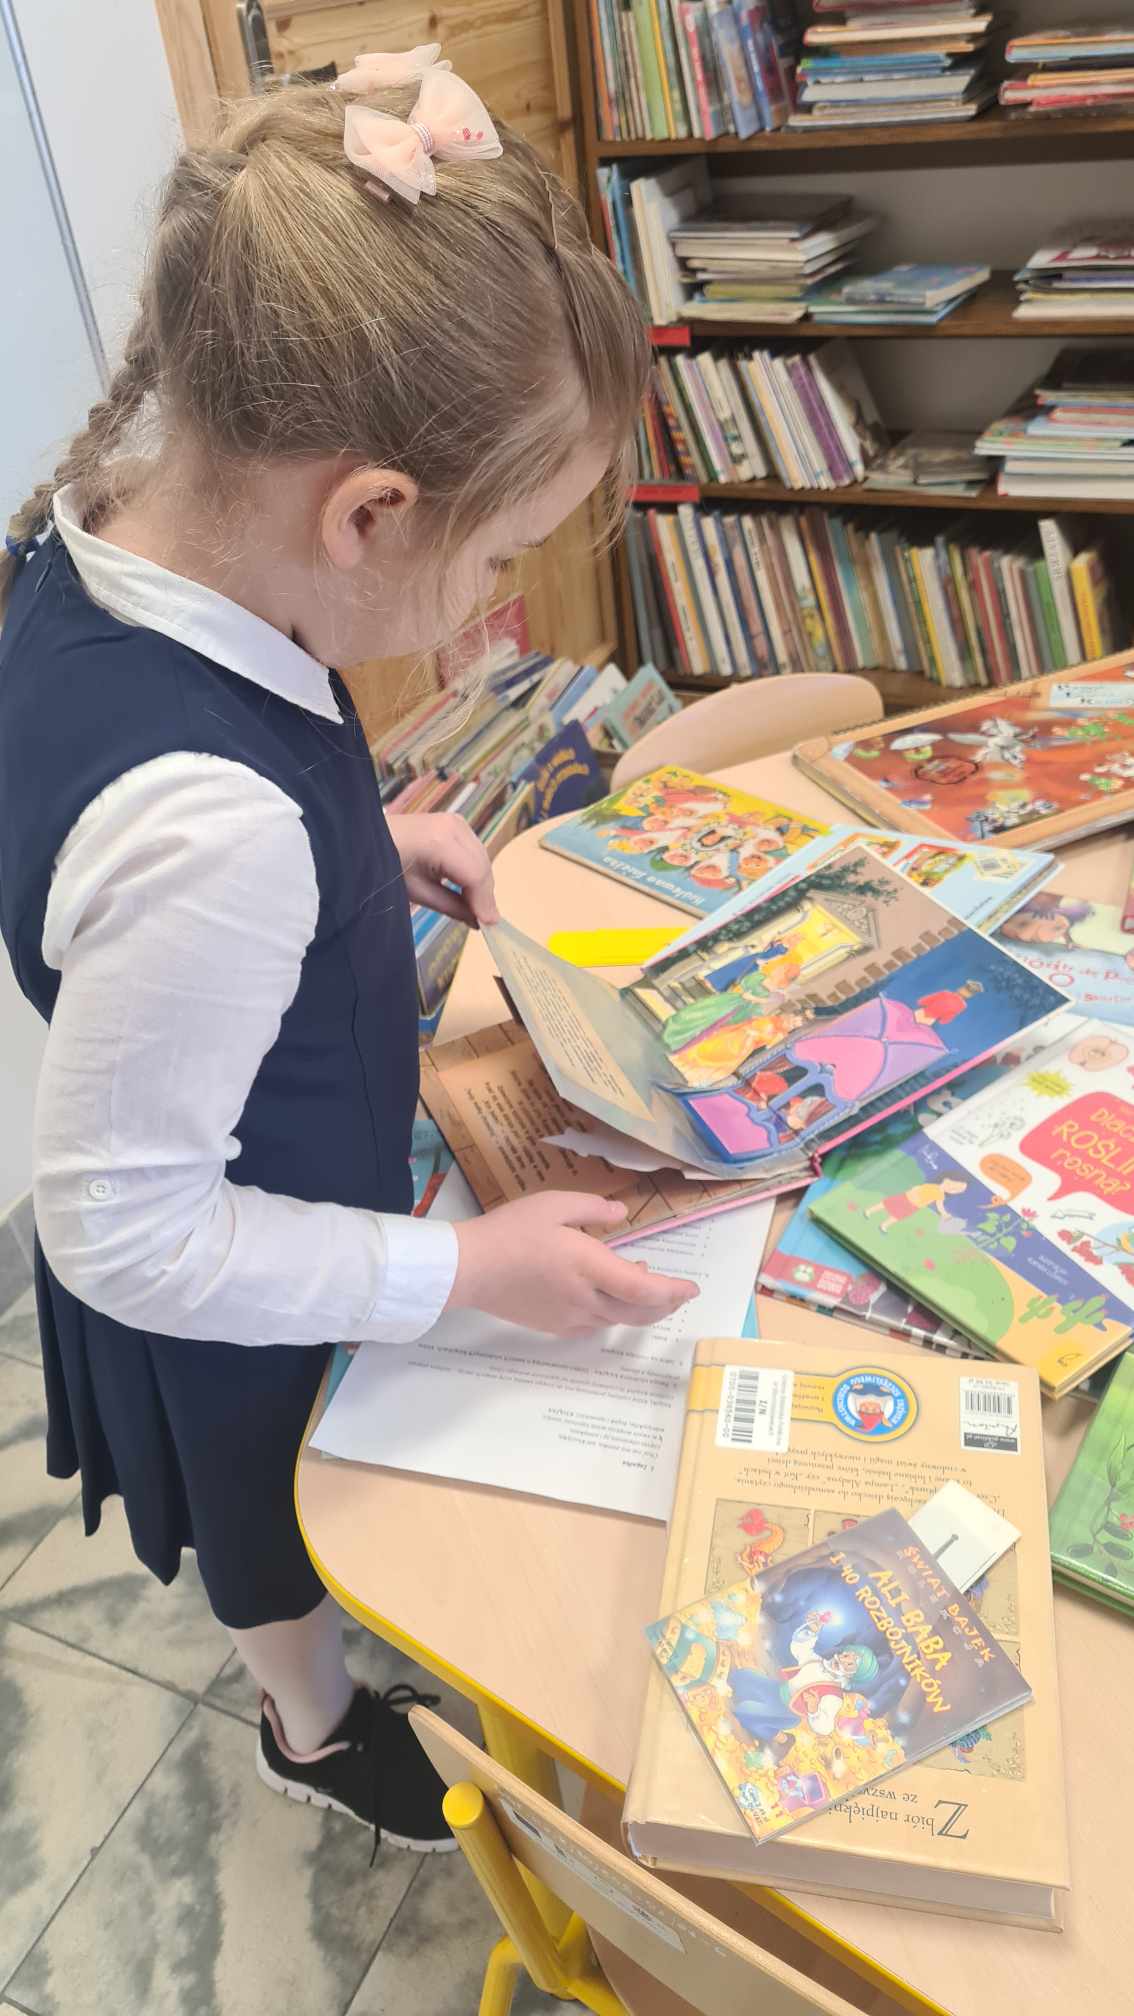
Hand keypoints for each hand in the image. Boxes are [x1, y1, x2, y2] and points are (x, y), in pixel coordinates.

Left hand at [387, 812, 498, 927]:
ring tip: (472, 907)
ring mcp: (456, 821)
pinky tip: (466, 888)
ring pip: (482, 858)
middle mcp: (454, 826)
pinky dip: (474, 870)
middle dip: (484, 894)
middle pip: (482, 866)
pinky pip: (475, 851)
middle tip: (481, 921)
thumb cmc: (384, 866)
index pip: (475, 875)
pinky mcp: (455, 822)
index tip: (489, 926)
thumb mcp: (417, 892)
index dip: (484, 902)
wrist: (366, 839)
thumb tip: (479, 922)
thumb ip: (452, 906)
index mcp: (441, 841)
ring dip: (480, 884)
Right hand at [448, 1191, 699, 1336]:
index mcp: (589, 1266)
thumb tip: (622, 1213)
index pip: (644, 1288)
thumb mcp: (553, 1205)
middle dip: (665, 1305)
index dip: (673, 1291)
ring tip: (641, 1283)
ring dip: (638, 1307)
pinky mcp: (555, 1326)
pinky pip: (594, 1324)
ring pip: (618, 1320)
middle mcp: (586, 1298)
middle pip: (639, 1312)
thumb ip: (593, 1209)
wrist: (469, 1269)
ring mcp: (570, 1317)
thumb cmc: (510, 1231)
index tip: (691, 1287)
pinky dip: (612, 1314)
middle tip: (679, 1293)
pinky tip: (606, 1298)